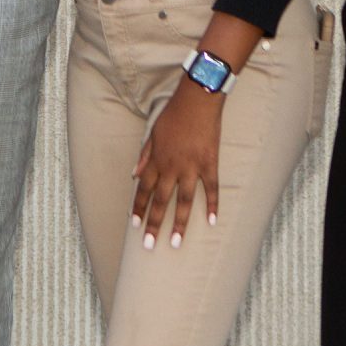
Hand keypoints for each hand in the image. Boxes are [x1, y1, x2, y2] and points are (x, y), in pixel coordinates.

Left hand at [131, 82, 223, 251]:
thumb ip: (144, 155)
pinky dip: (212, 205)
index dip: (138, 207)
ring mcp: (192, 167)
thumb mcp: (152, 132)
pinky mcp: (210, 163)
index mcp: (156, 160)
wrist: (197, 99)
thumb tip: (133, 174)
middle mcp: (171, 167)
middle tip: (149, 246)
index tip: (134, 224)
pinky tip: (211, 221)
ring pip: (184, 200)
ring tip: (176, 242)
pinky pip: (211, 188)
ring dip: (179, 223)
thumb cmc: (173, 114)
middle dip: (153, 224)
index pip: (143, 189)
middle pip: (160, 200)